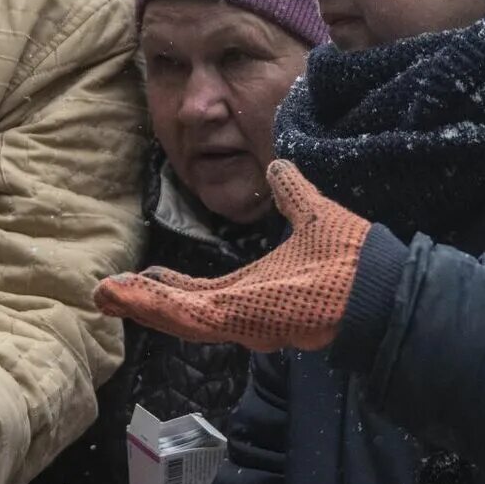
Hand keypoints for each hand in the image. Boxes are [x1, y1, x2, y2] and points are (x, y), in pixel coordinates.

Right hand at [95, 161, 369, 352]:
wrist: (379, 286)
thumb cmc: (351, 259)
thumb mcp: (310, 214)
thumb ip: (292, 193)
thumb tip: (280, 166)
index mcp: (254, 290)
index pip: (200, 293)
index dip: (168, 287)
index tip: (139, 277)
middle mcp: (243, 310)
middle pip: (180, 309)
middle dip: (143, 300)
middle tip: (105, 293)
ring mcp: (240, 316)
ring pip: (177, 314)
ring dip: (140, 303)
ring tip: (105, 294)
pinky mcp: (241, 318)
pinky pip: (188, 314)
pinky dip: (155, 304)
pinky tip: (127, 294)